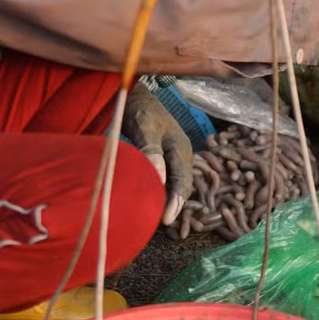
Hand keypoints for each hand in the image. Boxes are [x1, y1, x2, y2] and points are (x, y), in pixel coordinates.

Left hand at [122, 81, 193, 225]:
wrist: (135, 95)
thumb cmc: (140, 110)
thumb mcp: (144, 128)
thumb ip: (151, 151)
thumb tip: (159, 180)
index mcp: (181, 148)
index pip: (182, 182)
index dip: (176, 203)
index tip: (165, 220)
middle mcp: (181, 154)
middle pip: (182, 186)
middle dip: (173, 205)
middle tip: (158, 223)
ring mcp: (174, 156)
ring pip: (175, 184)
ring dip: (167, 199)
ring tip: (154, 216)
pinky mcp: (164, 158)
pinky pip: (168, 179)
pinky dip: (162, 192)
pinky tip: (151, 200)